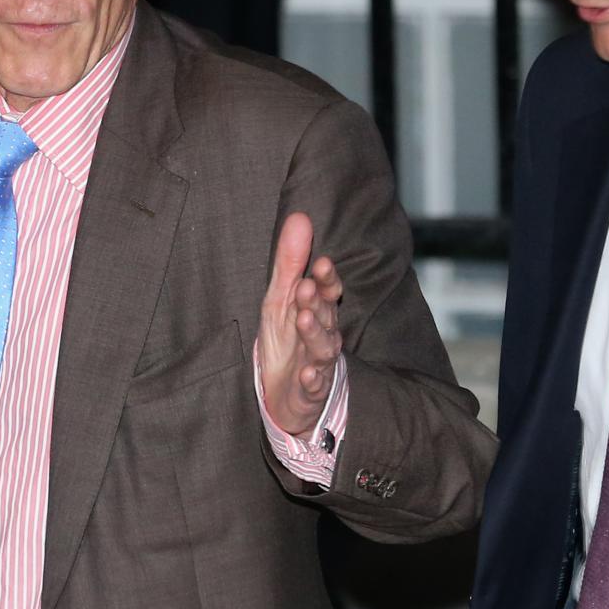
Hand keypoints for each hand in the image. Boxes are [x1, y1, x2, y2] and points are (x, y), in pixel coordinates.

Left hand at [257, 211, 343, 439]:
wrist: (285, 391)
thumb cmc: (287, 339)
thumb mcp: (280, 298)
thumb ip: (290, 261)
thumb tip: (299, 217)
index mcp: (317, 310)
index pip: (327, 290)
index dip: (326, 278)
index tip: (321, 262)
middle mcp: (323, 335)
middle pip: (326, 316)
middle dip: (317, 302)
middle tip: (306, 288)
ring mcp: (318, 363)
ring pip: (322, 347)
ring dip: (314, 334)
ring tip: (304, 321)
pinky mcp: (310, 389)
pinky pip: (314, 385)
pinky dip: (312, 380)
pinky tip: (307, 375)